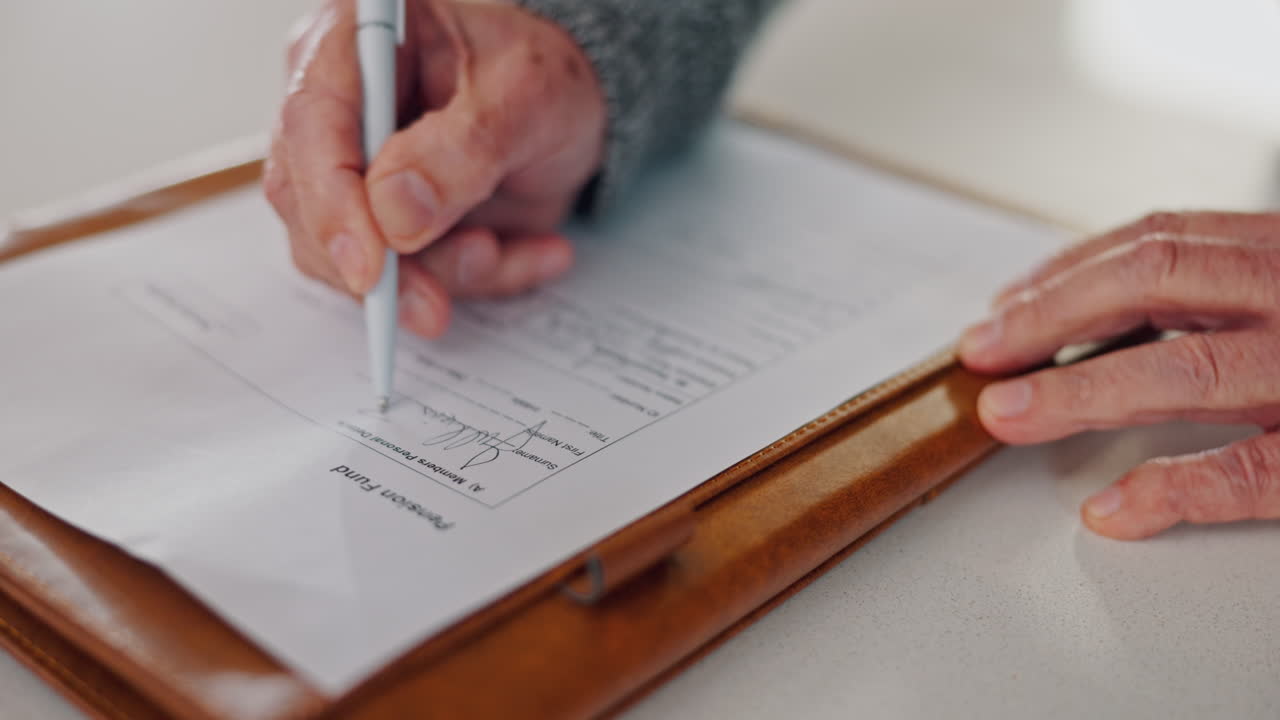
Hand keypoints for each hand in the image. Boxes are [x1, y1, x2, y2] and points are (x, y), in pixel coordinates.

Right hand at [264, 0, 605, 336]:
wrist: (576, 110)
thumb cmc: (544, 77)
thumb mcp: (528, 94)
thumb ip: (463, 149)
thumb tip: (392, 213)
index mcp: (355, 41)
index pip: (312, 123)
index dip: (330, 202)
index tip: (369, 267)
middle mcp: (340, 107)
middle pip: (308, 201)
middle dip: (378, 266)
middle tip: (433, 305)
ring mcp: (357, 170)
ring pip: (351, 255)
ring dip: (436, 274)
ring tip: (502, 249)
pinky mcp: (386, 223)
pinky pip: (406, 278)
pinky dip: (474, 280)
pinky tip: (533, 253)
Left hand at [959, 211, 1279, 539]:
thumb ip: (1216, 293)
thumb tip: (1088, 314)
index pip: (1158, 245)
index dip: (1065, 276)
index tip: (1002, 307)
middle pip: (1155, 285)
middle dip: (1051, 318)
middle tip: (984, 353)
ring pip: (1189, 370)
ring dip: (1082, 392)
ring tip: (1008, 415)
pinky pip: (1252, 472)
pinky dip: (1176, 488)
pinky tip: (1111, 506)